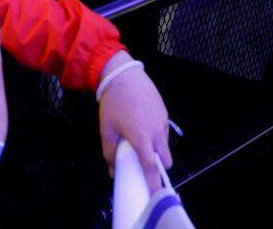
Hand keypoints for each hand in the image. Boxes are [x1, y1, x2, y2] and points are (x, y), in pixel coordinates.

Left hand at [98, 52, 172, 190]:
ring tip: (141, 143)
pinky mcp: (165, 113)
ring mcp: (163, 122)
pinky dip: (157, 137)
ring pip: (165, 146)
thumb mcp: (106, 129)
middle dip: (159, 168)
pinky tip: (143, 127)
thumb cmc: (113, 103)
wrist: (123, 75)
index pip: (152, 168)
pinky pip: (164, 132)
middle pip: (165, 160)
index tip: (157, 196)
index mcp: (142, 138)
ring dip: (157, 151)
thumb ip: (110, 152)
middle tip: (146, 167)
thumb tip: (113, 170)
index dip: (155, 184)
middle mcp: (157, 132)